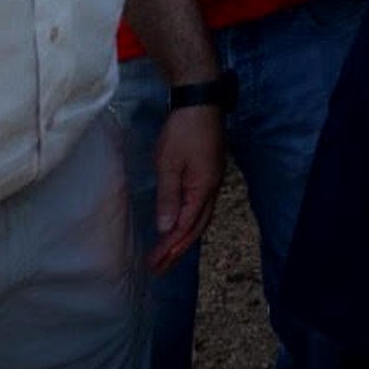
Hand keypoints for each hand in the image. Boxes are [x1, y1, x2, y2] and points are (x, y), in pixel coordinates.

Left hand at [149, 106, 225, 271]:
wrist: (200, 100)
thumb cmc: (183, 131)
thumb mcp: (169, 164)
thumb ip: (168, 197)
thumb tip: (165, 228)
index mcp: (203, 188)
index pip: (186, 226)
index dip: (170, 247)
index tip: (154, 263)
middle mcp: (213, 188)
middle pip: (198, 227)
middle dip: (178, 250)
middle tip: (159, 268)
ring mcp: (213, 179)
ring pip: (201, 217)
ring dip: (184, 237)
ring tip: (168, 253)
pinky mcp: (210, 171)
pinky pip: (201, 205)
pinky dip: (190, 221)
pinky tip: (180, 223)